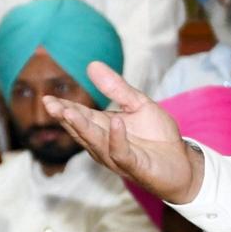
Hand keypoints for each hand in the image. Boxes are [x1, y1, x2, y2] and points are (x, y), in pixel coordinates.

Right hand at [41, 62, 203, 203]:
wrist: (183, 163)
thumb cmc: (158, 136)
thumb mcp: (139, 105)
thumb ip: (117, 89)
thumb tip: (92, 64)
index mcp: (103, 127)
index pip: (80, 116)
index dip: (63, 108)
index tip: (47, 99)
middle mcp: (105, 143)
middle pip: (82, 130)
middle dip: (66, 117)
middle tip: (50, 104)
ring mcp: (118, 157)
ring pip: (96, 142)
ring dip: (83, 127)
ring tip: (70, 111)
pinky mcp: (135, 166)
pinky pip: (122, 153)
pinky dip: (117, 139)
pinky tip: (115, 122)